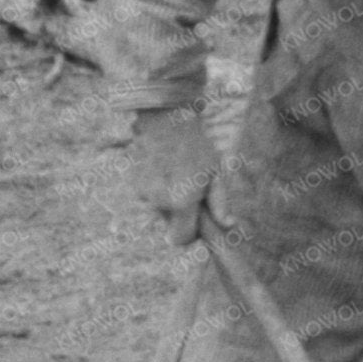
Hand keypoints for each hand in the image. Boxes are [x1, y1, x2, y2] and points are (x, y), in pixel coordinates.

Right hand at [130, 106, 212, 246]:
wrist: (167, 122)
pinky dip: (159, 190)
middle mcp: (159, 203)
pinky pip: (151, 197)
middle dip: (182, 214)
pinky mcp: (135, 185)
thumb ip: (219, 203)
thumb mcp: (215, 174)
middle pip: (170, 224)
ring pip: (160, 210)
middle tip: (194, 189)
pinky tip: (167, 169)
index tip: (200, 220)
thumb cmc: (198, 147)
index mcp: (181, 203)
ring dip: (170, 200)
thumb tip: (228, 226)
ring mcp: (144, 194)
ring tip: (180, 174)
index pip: (181, 239)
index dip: (192, 234)